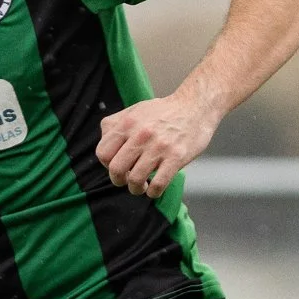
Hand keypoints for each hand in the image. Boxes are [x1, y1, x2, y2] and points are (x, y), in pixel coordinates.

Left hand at [96, 92, 217, 197]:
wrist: (196, 106)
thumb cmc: (164, 111)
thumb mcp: (135, 110)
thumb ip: (116, 125)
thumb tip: (104, 145)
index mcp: (128, 123)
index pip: (103, 153)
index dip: (106, 165)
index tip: (117, 166)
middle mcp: (141, 134)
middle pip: (116, 169)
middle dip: (118, 180)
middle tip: (126, 180)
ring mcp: (159, 146)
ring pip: (135, 179)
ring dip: (136, 189)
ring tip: (141, 186)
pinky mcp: (176, 157)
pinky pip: (158, 184)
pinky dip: (153, 192)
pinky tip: (155, 188)